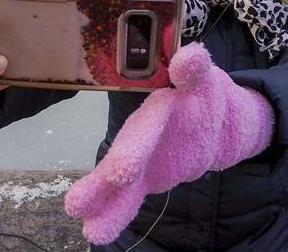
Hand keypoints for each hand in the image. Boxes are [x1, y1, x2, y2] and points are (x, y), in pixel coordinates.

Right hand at [64, 43, 273, 244]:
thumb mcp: (205, 77)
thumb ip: (196, 70)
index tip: (122, 169)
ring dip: (100, 195)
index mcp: (161, 101)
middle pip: (130, 146)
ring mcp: (140, 153)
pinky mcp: (145, 176)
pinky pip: (128, 197)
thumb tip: (191, 57)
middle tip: (101, 187)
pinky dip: (113, 213)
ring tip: (77, 212)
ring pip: (119, 176)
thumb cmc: (202, 91)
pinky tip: (94, 231)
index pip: (153, 117)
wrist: (210, 118)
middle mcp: (144, 128)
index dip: (139, 142)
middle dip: (118, 165)